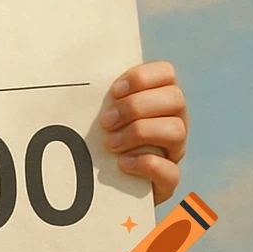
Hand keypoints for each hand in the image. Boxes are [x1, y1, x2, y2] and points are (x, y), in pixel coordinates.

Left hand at [102, 60, 188, 204]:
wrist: (109, 179)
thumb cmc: (104, 131)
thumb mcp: (105, 107)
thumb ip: (102, 91)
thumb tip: (76, 76)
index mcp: (159, 96)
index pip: (166, 72)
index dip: (142, 77)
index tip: (114, 90)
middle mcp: (175, 119)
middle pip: (175, 99)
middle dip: (135, 107)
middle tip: (106, 121)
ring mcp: (176, 150)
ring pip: (176, 131)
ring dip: (138, 133)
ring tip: (110, 143)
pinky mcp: (170, 179)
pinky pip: (171, 170)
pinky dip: (144, 164)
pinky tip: (122, 164)